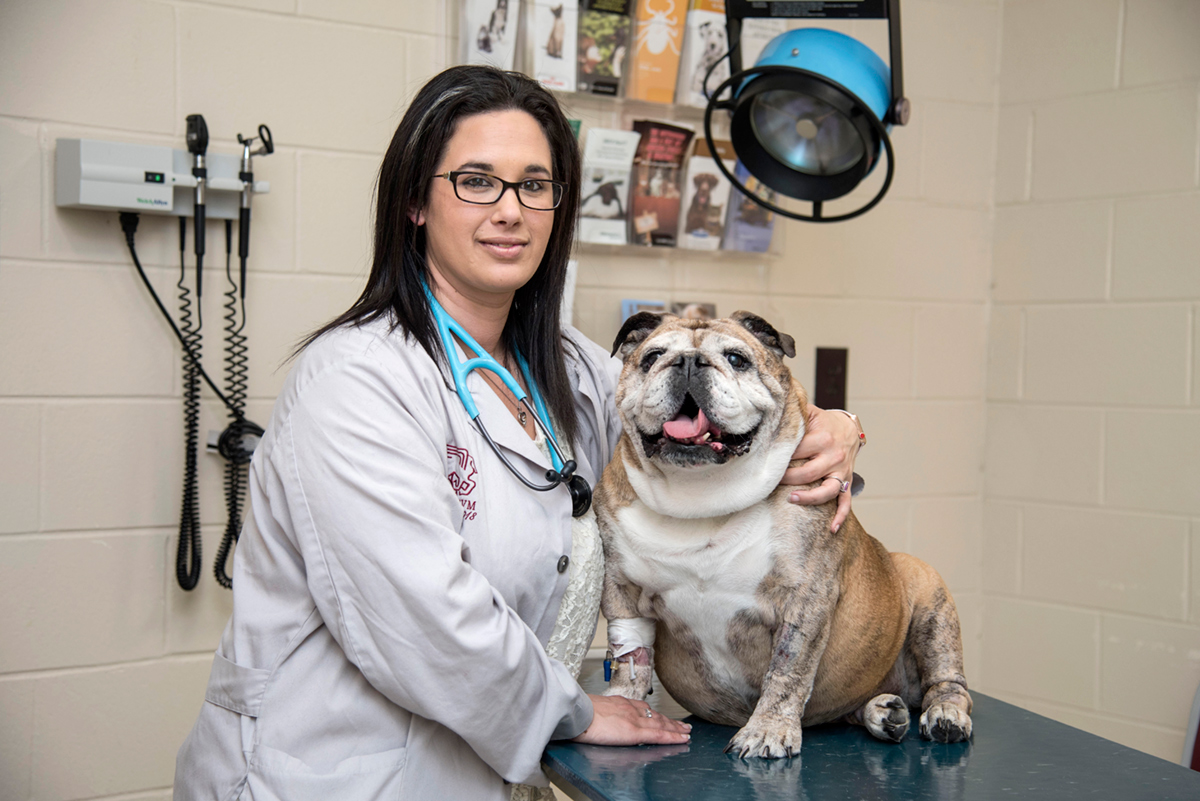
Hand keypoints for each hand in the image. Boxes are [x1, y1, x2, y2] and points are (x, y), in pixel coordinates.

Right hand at [571, 694, 691, 745]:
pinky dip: (672, 737)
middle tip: (682, 725)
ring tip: (686, 732)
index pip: (643, 708)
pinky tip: (681, 739)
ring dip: (675, 728)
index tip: (662, 716)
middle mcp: (630, 709)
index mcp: (619, 703)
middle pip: (655, 716)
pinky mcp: (635, 732)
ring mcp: (634, 720)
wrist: (576, 713)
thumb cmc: (578, 712)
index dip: (655, 714)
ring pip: (661, 724)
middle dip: (670, 721)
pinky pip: (659, 735)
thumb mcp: (593, 708)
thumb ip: (602, 712)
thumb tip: (600, 718)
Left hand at [781, 405, 860, 532]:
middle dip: (786, 478)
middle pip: (808, 473)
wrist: (850, 427)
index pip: (796, 452)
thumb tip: (770, 412)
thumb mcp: (810, 413)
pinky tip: (831, 529)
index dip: (778, 457)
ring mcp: (841, 471)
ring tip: (792, 499)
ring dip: (810, 498)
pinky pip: (846, 502)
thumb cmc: (824, 422)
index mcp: (822, 438)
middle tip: (770, 481)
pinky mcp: (846, 481)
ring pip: (827, 490)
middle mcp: (833, 456)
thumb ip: (793, 413)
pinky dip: (841, 516)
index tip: (763, 462)